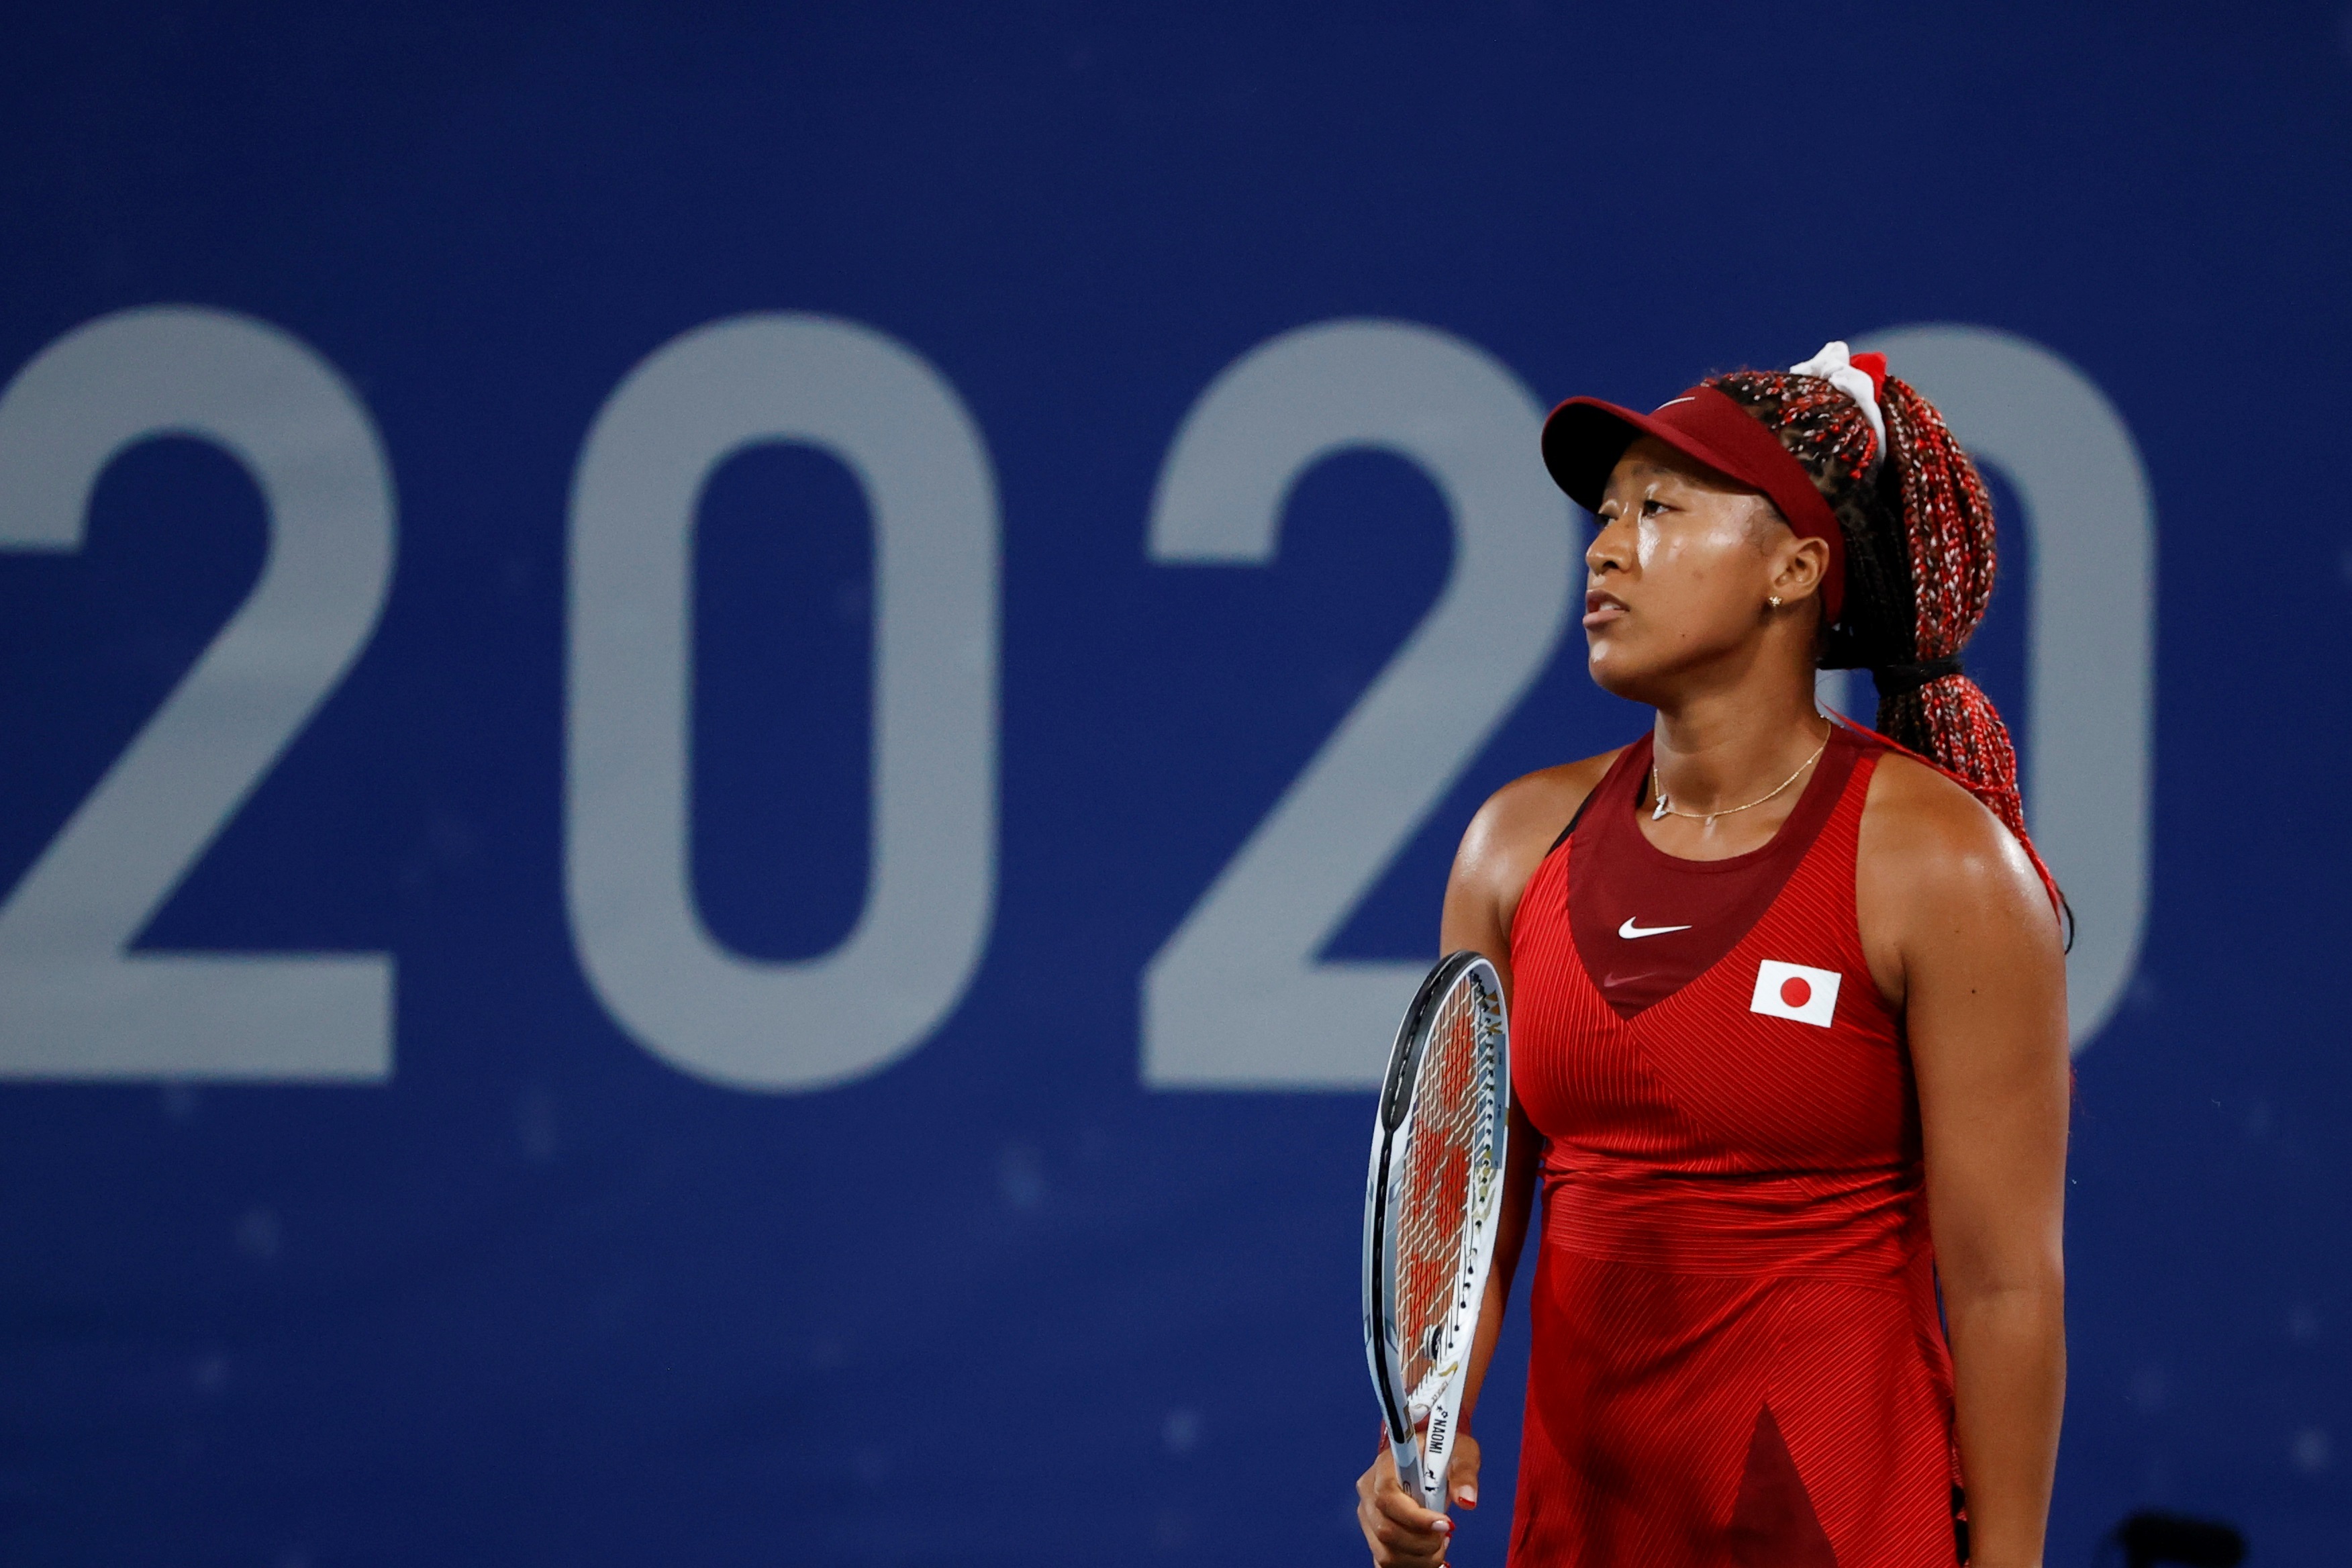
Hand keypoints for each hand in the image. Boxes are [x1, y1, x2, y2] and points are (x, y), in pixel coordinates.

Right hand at [1355, 1429, 1481, 1565]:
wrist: (1430, 1459)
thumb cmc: (1443, 1453)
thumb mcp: (1460, 1451)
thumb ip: (1463, 1472)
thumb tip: (1466, 1500)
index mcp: (1384, 1466)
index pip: (1388, 1498)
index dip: (1416, 1518)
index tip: (1446, 1523)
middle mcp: (1369, 1491)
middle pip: (1386, 1530)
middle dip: (1423, 1542)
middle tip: (1447, 1533)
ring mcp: (1368, 1516)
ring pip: (1386, 1553)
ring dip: (1420, 1557)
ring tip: (1439, 1543)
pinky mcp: (1373, 1535)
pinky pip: (1386, 1563)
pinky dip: (1412, 1564)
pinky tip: (1428, 1553)